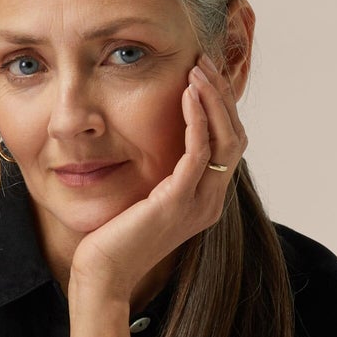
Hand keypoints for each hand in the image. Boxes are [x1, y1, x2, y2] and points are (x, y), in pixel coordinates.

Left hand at [69, 54, 247, 306]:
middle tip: (204, 61)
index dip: (221, 106)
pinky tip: (187, 93)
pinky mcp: (177, 202)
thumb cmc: (113, 239)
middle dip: (221, 94)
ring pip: (224, 137)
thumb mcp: (144, 198)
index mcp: (206, 199)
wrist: (102, 276)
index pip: (229, 142)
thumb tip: (155, 141)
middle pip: (234, 135)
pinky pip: (198, 150)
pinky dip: (197, 117)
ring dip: (213, 98)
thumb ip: (160, 174)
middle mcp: (210, 200)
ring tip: (198, 68)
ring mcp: (198, 202)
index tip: (205, 75)